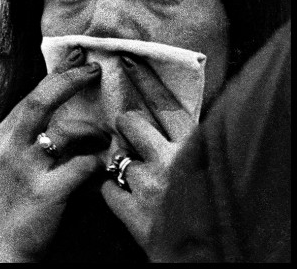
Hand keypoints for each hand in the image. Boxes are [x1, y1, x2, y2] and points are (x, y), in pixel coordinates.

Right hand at [0, 59, 107, 261]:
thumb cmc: (8, 200)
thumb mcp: (6, 159)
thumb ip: (26, 135)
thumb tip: (57, 110)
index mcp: (3, 135)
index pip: (32, 94)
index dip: (59, 75)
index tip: (80, 61)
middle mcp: (11, 145)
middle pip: (43, 100)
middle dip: (71, 80)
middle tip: (95, 71)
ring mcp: (27, 168)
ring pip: (68, 131)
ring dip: (94, 131)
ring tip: (105, 136)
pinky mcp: (47, 191)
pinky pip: (83, 167)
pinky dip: (97, 164)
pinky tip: (101, 168)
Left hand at [101, 55, 195, 248]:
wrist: (198, 257)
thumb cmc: (201, 209)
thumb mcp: (200, 168)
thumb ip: (181, 142)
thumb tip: (155, 116)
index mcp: (196, 149)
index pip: (166, 105)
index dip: (146, 80)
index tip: (127, 59)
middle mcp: (174, 162)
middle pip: (132, 123)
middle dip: (128, 131)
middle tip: (141, 148)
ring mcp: (150, 185)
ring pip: (116, 154)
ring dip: (123, 165)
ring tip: (144, 183)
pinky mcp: (131, 210)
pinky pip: (107, 186)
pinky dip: (115, 194)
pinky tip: (131, 204)